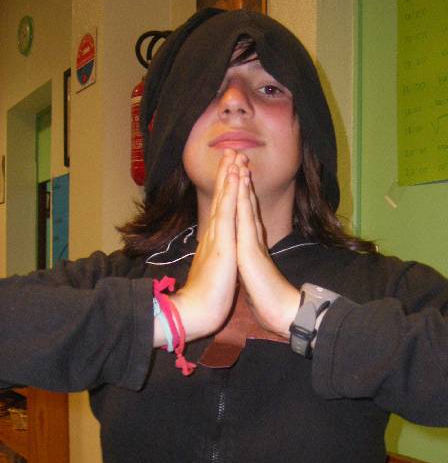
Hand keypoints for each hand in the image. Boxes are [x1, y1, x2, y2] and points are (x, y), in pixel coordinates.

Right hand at [166, 150, 240, 341]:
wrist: (197, 312)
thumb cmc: (206, 298)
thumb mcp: (215, 273)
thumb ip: (215, 260)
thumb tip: (217, 256)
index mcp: (215, 243)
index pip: (223, 211)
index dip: (227, 190)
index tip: (231, 170)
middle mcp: (214, 235)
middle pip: (222, 199)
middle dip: (226, 174)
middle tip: (230, 151)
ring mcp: (217, 237)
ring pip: (224, 200)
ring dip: (229, 176)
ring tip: (232, 154)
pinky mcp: (221, 244)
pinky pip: (227, 213)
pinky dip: (231, 193)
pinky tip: (235, 176)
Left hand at [235, 166, 299, 337]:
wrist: (281, 312)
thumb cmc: (269, 300)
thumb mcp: (256, 278)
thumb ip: (253, 265)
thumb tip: (249, 264)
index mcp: (252, 248)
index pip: (246, 217)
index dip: (243, 196)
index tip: (239, 177)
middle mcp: (254, 240)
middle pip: (247, 205)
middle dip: (243, 182)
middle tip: (240, 158)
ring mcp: (252, 243)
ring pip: (246, 206)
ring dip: (242, 183)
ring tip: (240, 161)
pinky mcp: (250, 250)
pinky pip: (244, 219)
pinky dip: (241, 200)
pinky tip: (240, 184)